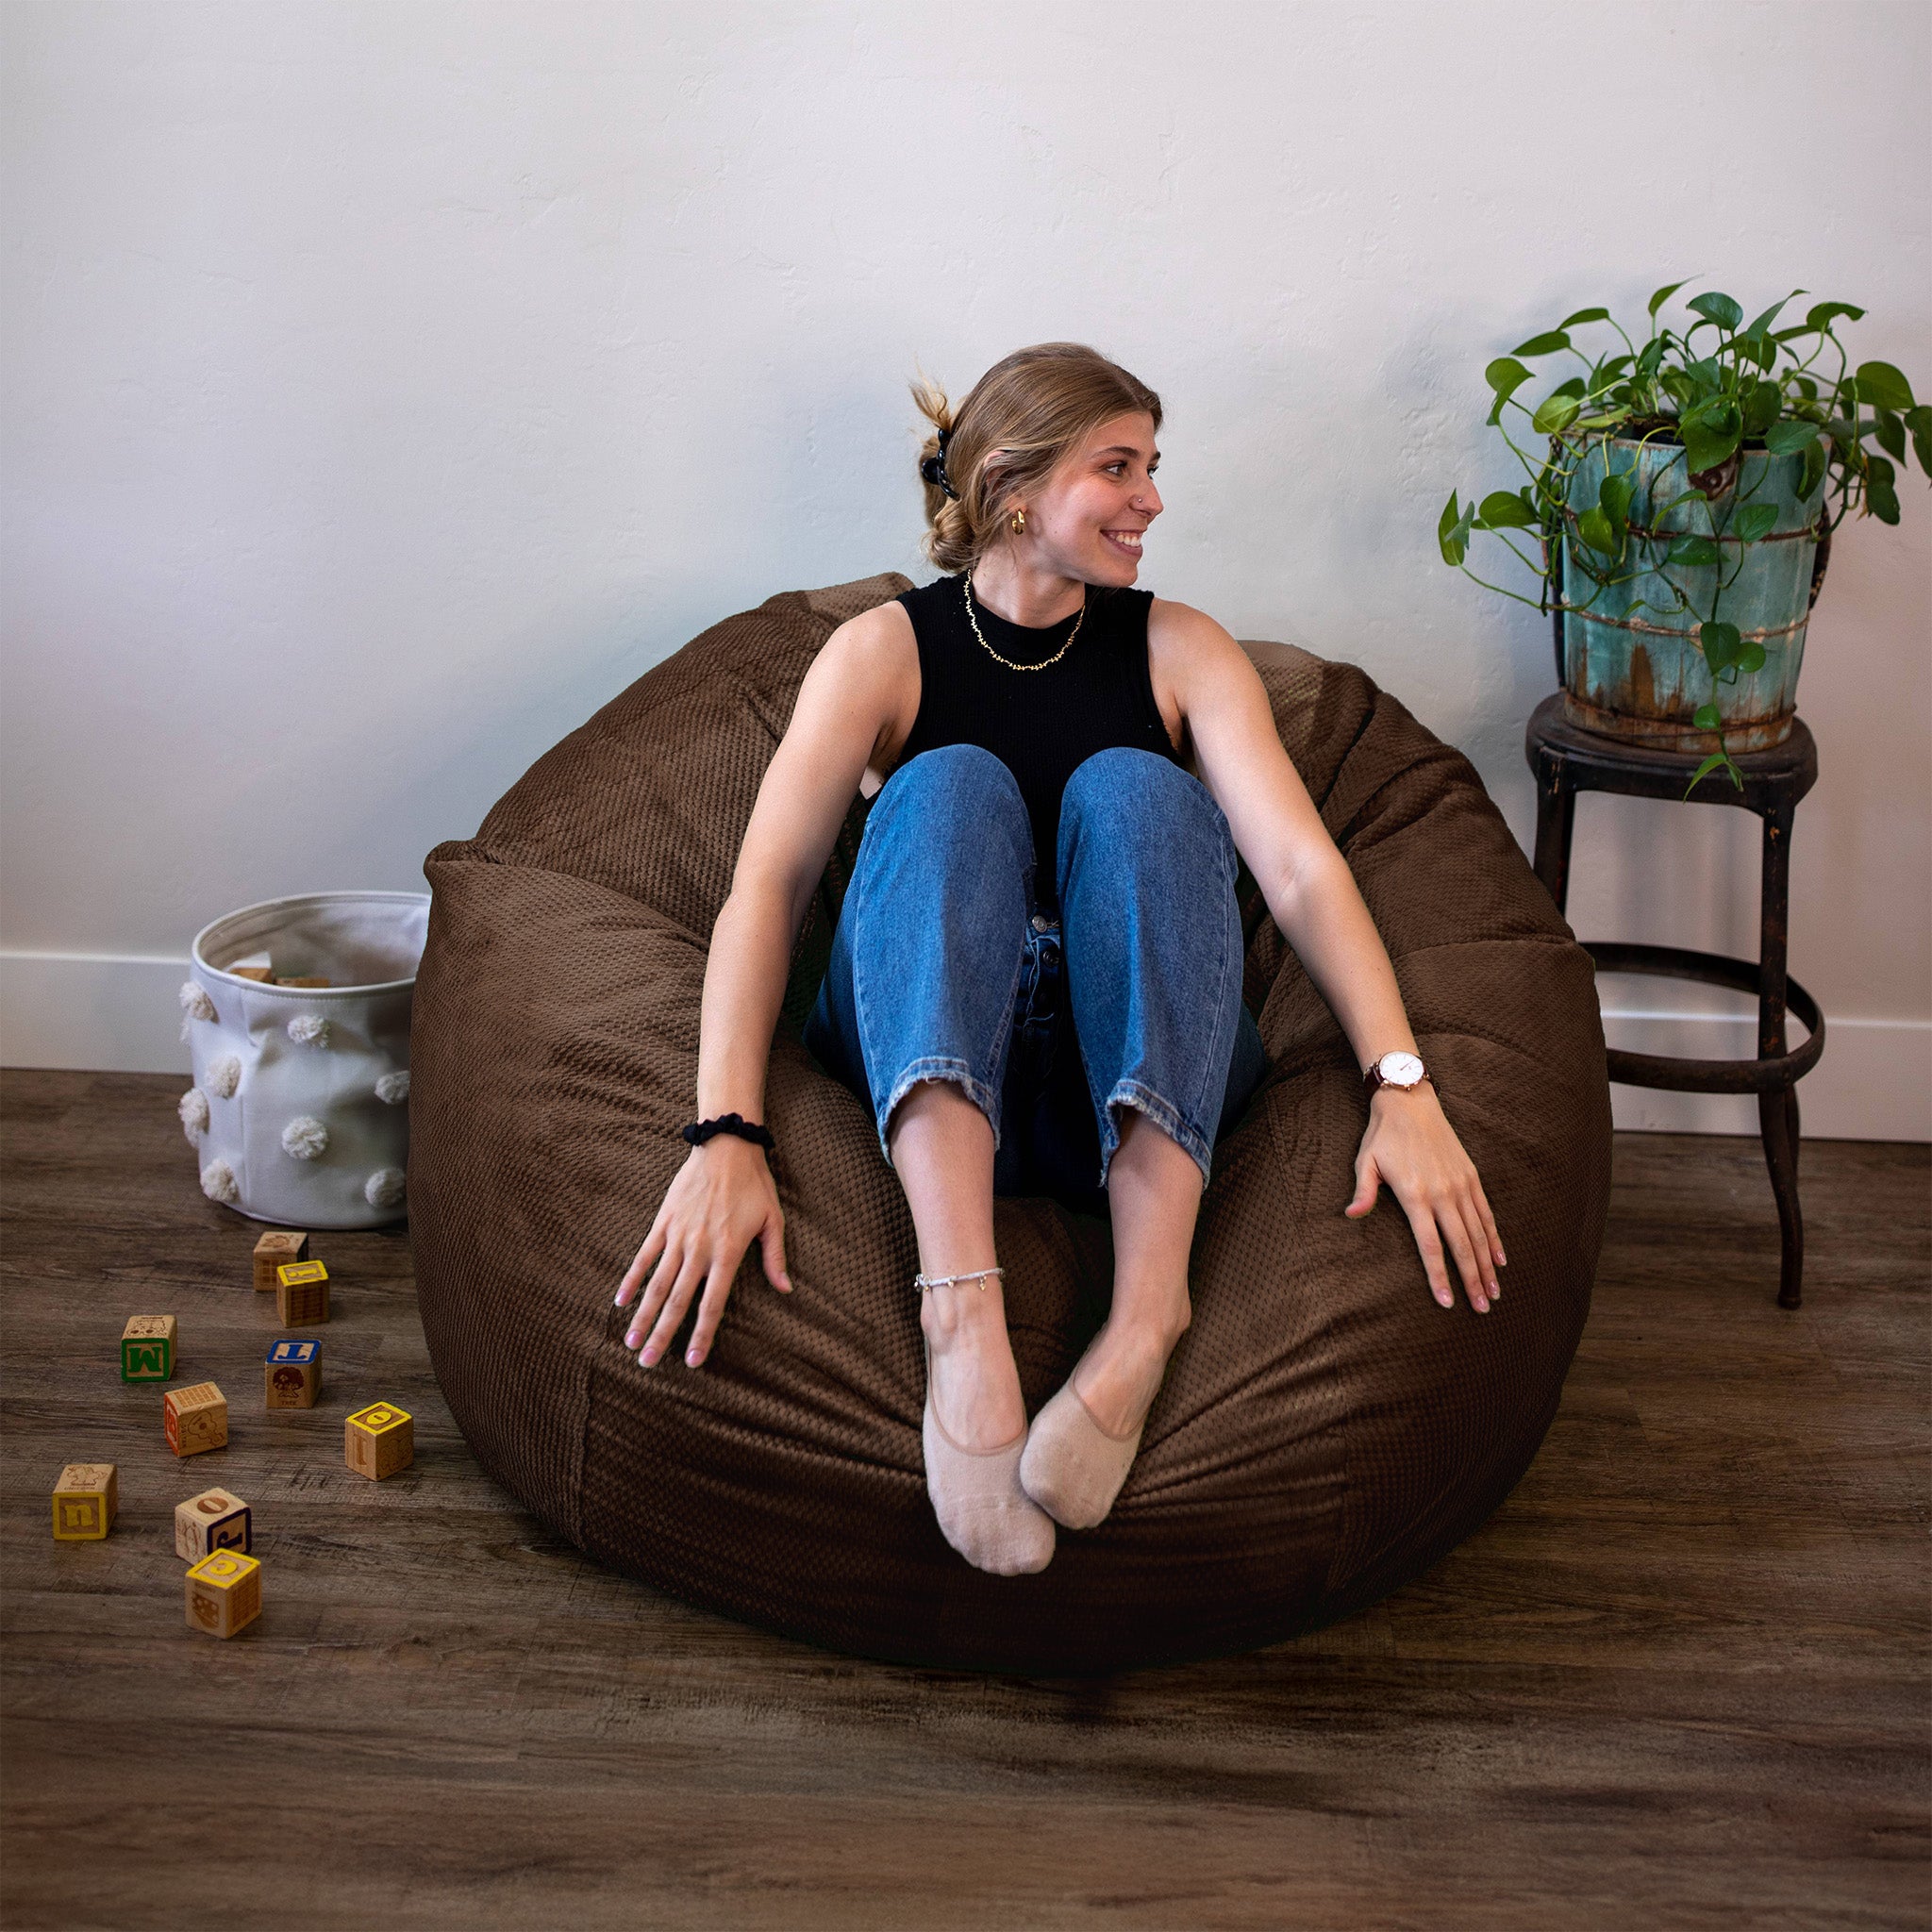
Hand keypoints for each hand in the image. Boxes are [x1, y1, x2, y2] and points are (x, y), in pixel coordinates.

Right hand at [614, 1136, 790, 1366]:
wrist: (727, 1146)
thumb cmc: (755, 1185)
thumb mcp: (773, 1221)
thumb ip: (775, 1258)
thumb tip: (786, 1290)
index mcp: (728, 1253)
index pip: (712, 1303)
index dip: (702, 1333)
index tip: (692, 1360)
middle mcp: (700, 1249)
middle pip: (677, 1300)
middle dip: (663, 1335)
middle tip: (648, 1363)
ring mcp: (678, 1236)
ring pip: (657, 1283)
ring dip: (643, 1315)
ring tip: (632, 1342)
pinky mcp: (663, 1222)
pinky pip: (644, 1255)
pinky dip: (632, 1279)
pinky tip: (621, 1301)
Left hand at [1344, 1085, 1505, 1312]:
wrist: (1410, 1102)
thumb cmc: (1383, 1137)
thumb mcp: (1365, 1162)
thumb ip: (1363, 1192)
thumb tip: (1351, 1215)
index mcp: (1416, 1195)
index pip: (1431, 1246)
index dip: (1440, 1277)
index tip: (1448, 1302)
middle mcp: (1443, 1194)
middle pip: (1461, 1246)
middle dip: (1472, 1281)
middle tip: (1482, 1309)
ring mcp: (1460, 1185)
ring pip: (1478, 1233)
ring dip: (1487, 1265)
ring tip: (1494, 1293)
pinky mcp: (1471, 1177)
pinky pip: (1486, 1213)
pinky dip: (1494, 1238)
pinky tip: (1500, 1259)